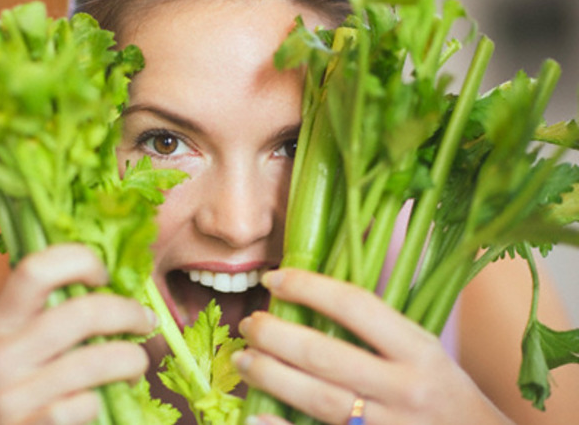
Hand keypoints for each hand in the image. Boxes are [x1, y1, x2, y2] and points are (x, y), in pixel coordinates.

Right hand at [0, 244, 156, 424]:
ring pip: (94, 363)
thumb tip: (117, 283)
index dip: (80, 260)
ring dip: (132, 360)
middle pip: (82, 314)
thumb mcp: (17, 347)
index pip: (36, 269)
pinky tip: (99, 403)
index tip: (105, 275)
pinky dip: (102, 402)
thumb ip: (52, 316)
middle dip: (128, 313)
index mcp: (0, 321)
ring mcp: (11, 396)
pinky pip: (85, 405)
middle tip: (146, 321)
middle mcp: (0, 354)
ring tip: (136, 365)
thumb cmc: (14, 391)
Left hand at [233, 269, 512, 424]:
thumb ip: (380, 331)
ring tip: (243, 360)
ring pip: (318, 400)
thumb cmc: (447, 397)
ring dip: (271, 376)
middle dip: (275, 336)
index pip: (356, 306)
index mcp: (420, 351)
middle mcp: (406, 389)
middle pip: (325, 356)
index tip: (274, 278)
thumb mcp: (426, 355)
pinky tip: (255, 415)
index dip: (309, 288)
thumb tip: (312, 298)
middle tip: (249, 325)